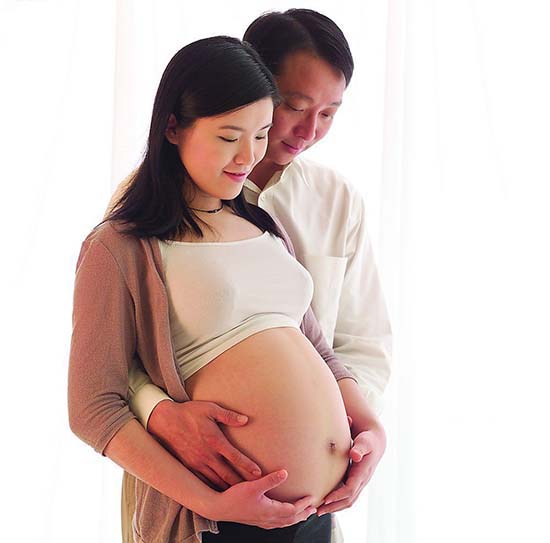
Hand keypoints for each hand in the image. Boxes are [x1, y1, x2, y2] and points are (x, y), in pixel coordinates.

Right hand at [147, 399, 262, 489]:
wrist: (164, 421)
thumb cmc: (189, 412)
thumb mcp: (210, 408)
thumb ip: (228, 415)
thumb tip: (245, 420)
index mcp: (214, 441)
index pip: (235, 457)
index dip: (248, 466)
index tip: (259, 473)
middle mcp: (207, 455)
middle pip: (228, 474)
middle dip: (242, 483)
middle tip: (255, 489)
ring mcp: (197, 463)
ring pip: (216, 481)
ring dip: (229, 488)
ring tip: (241, 495)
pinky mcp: (189, 467)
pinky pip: (203, 481)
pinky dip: (214, 488)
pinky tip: (220, 492)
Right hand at [210, 469, 317, 528]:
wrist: (219, 508)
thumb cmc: (235, 497)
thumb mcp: (254, 485)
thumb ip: (270, 479)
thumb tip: (285, 473)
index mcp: (270, 511)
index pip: (292, 510)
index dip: (303, 504)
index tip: (312, 498)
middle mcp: (268, 519)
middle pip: (291, 519)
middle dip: (303, 514)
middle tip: (313, 509)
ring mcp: (262, 522)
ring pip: (284, 523)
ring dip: (295, 519)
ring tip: (303, 514)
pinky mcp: (256, 520)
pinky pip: (276, 524)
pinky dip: (284, 521)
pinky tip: (282, 518)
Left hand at [316, 425, 385, 515]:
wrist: (375, 442)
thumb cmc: (368, 440)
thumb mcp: (365, 442)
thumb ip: (360, 448)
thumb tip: (355, 455)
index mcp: (363, 473)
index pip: (350, 490)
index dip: (338, 496)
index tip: (325, 500)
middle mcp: (362, 481)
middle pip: (349, 500)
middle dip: (334, 506)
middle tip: (318, 511)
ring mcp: (360, 483)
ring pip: (349, 500)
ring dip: (335, 507)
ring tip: (320, 510)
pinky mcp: (356, 482)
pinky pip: (347, 495)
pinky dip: (337, 501)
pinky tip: (326, 501)